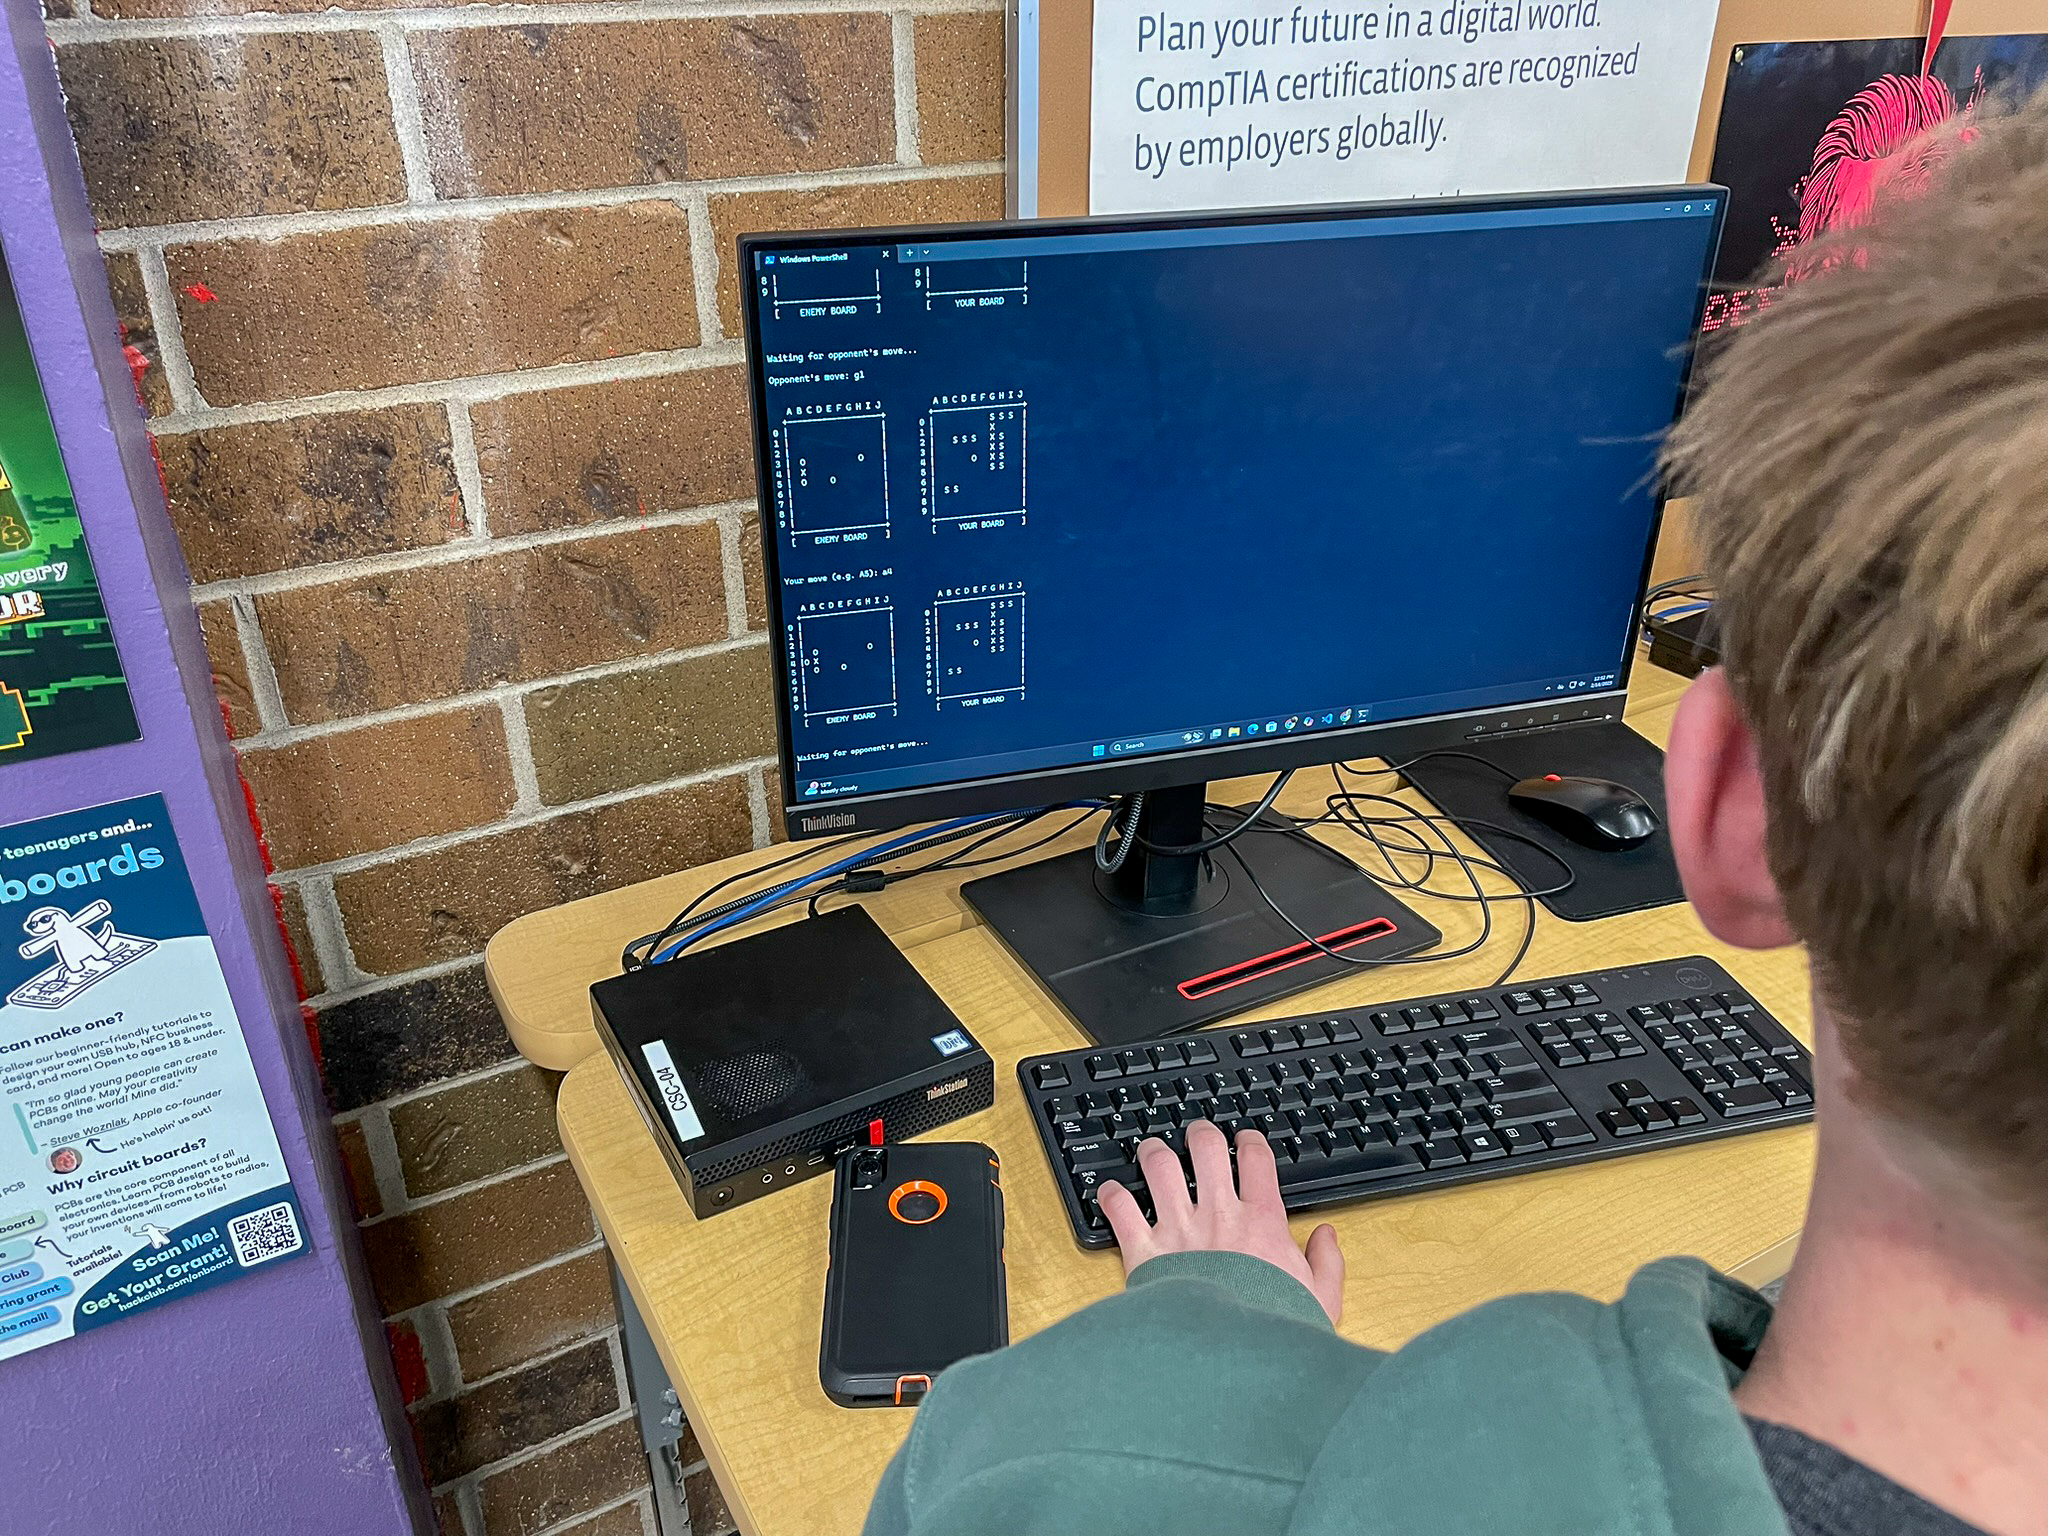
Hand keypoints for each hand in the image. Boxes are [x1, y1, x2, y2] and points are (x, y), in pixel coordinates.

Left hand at [1098, 1120, 1345, 1324]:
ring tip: (1152, 1151)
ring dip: (1155, 1153)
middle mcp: (1218, 1216)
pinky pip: (1121, 1210)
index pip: (1257, 1160)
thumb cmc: (1274, 1333)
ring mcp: (1179, 1230)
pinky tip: (1111, 1193)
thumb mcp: (1320, 1300)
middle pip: (1207, 1149)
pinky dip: (1112, 1196)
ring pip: (1160, 1166)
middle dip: (1201, 1134)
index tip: (1245, 1140)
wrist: (1231, 1362)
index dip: (1250, 1141)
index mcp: (1262, 1222)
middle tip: (1197, 1135)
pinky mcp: (1145, 1253)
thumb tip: (1327, 1236)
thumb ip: (1326, 1264)